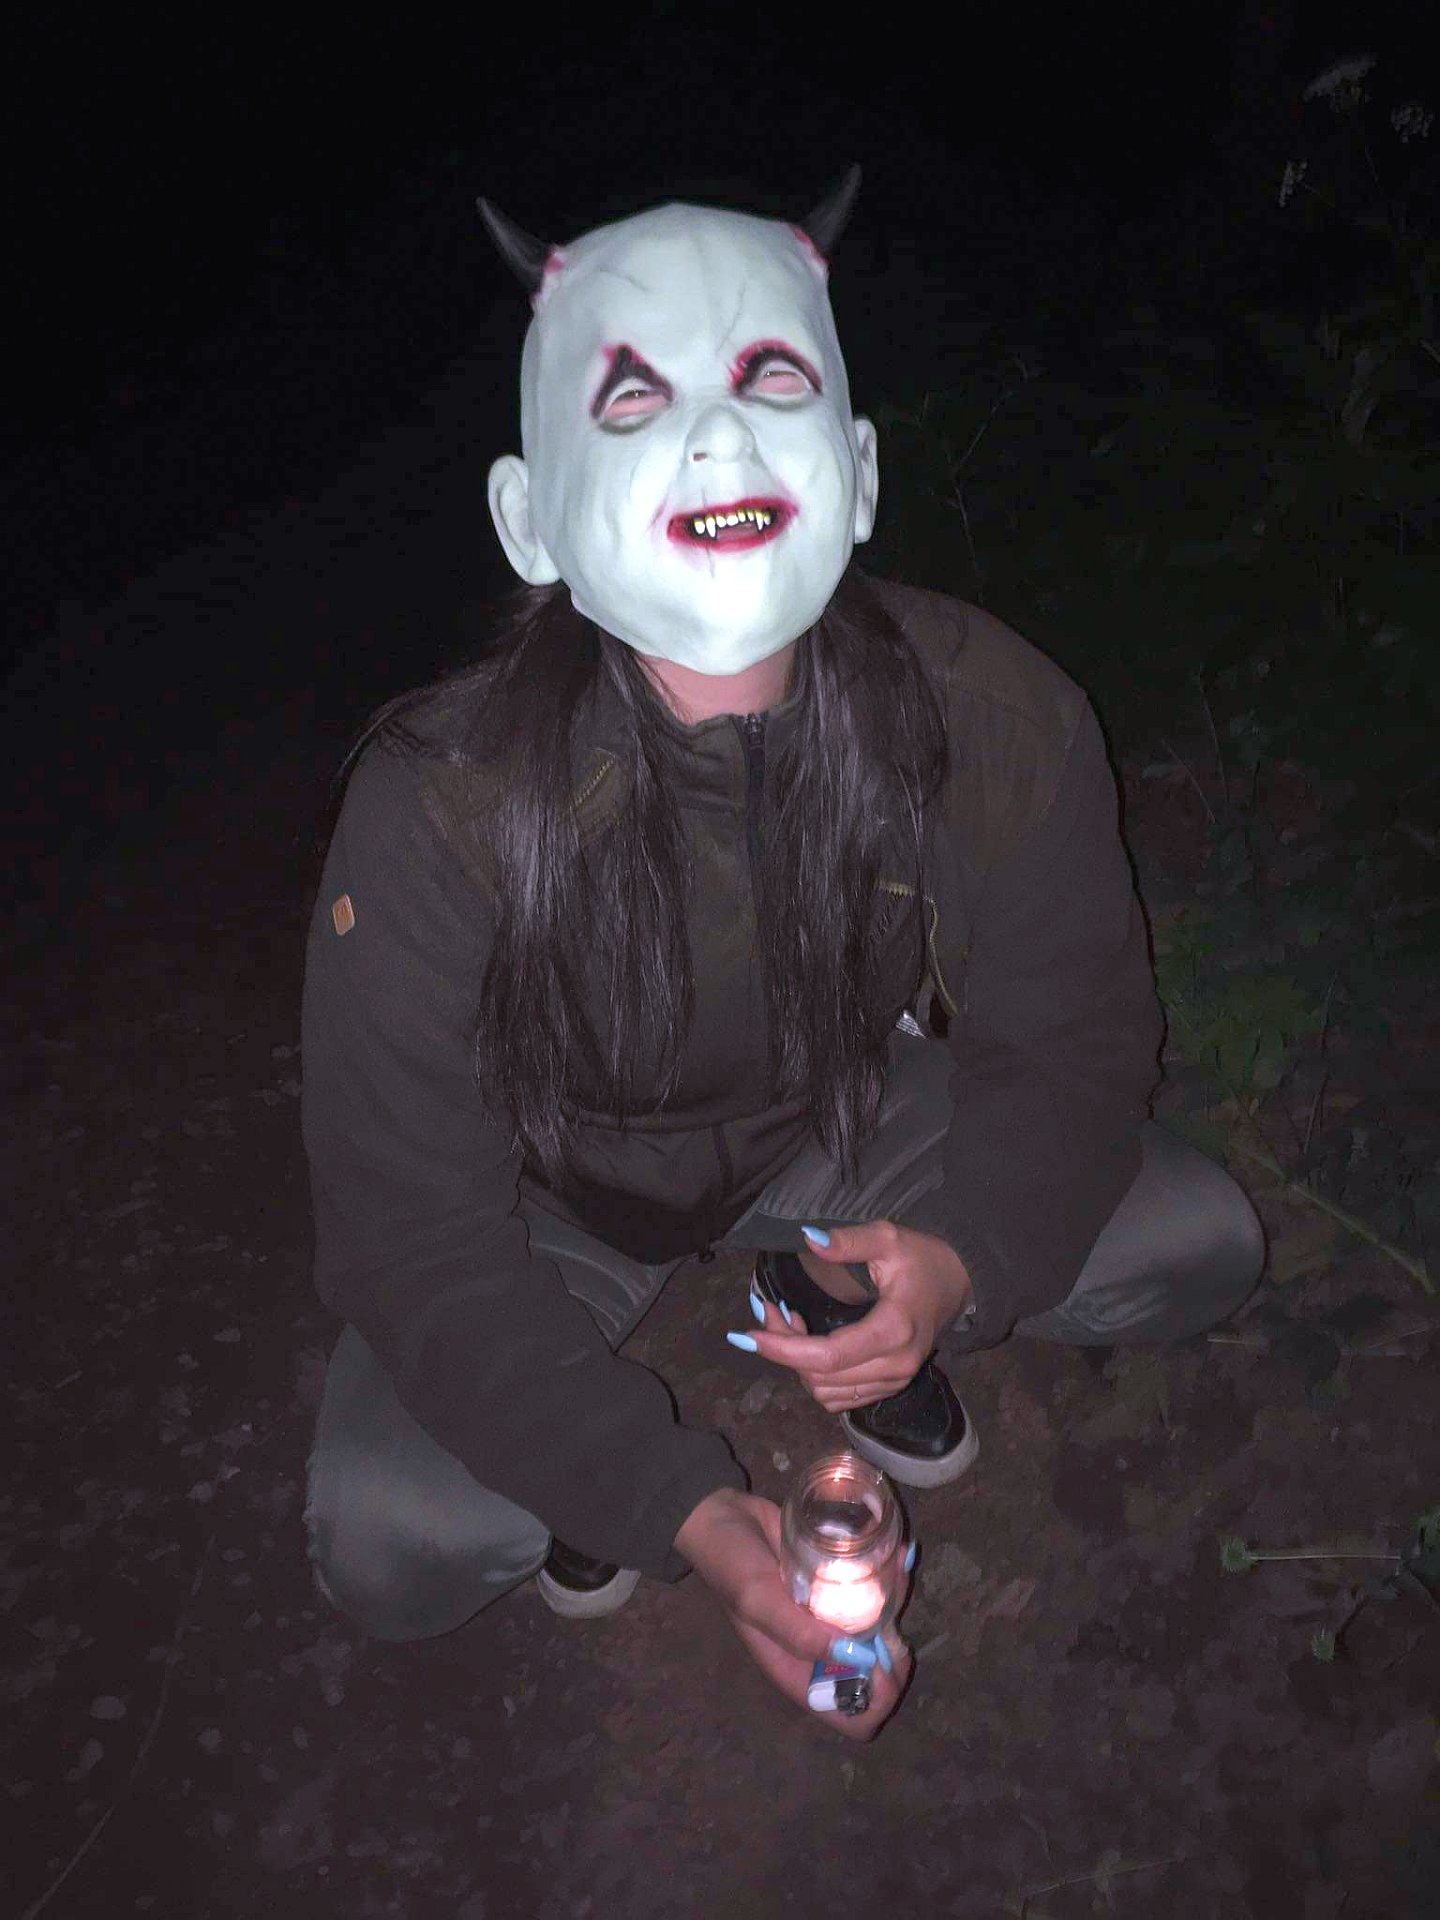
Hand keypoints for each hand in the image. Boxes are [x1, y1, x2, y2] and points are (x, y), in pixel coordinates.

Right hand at [675, 1488, 910, 1741]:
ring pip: (885, 1629)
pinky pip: (878, 1589)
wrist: (723, 1514)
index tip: (879, 1660)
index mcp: (799, 1672)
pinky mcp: (839, 1582)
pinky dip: (894, 1575)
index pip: (852, 1716)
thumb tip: (857, 1657)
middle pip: (879, 1675)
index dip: (876, 1699)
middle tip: (890, 1616)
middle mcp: (822, 1650)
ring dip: (897, 1606)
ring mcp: (833, 1616)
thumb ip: (798, 1632)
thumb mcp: (757, 1600)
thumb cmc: (731, 1565)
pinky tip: (897, 1553)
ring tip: (895, 1572)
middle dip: (895, 1651)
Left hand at [743, 1222, 971, 1412]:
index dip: (782, 1349)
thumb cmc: (922, 1258)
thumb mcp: (888, 1238)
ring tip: (791, 1321)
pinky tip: (811, 1342)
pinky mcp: (890, 1386)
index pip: (827, 1357)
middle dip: (784, 1347)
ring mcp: (894, 1381)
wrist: (959, 1282)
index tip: (745, 1335)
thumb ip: (848, 1241)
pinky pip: (839, 1397)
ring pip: (826, 1393)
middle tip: (771, 1309)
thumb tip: (808, 1239)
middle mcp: (895, 1365)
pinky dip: (815, 1376)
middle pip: (820, 1377)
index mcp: (894, 1330)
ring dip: (798, 1363)